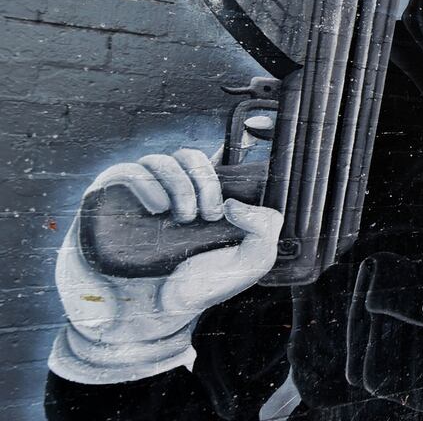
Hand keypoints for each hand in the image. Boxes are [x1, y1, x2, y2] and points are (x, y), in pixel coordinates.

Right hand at [49, 149, 281, 384]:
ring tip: (184, 218)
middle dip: (206, 180)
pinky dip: (147, 184)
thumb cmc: (200, 287)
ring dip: (180, 184)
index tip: (242, 170)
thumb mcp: (251, 262)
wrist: (153, 317)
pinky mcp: (110, 202)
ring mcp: (140, 194)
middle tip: (210, 214)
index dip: (234, 151)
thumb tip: (235, 202)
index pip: (216, 157)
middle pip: (189, 155)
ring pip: (160, 160)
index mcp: (205, 196)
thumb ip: (265, 228)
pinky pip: (127, 172)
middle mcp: (171, 190)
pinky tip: (159, 208)